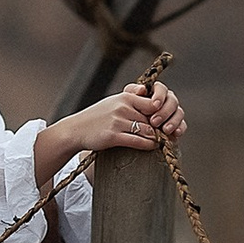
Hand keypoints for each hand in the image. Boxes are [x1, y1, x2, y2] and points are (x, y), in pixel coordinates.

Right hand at [34, 81, 186, 182]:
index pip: (153, 103)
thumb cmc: (98, 116)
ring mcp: (117, 121)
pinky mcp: (113, 136)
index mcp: (125, 97)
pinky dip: (148, 145)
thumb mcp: (114, 101)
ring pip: (147, 130)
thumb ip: (132, 98)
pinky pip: (138, 141)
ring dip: (156, 137)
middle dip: (160, 127)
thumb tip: (150, 96)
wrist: (76, 129)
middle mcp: (122, 107)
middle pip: (152, 118)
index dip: (161, 113)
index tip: (164, 121)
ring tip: (160, 141)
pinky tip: (151, 146)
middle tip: (166, 134)